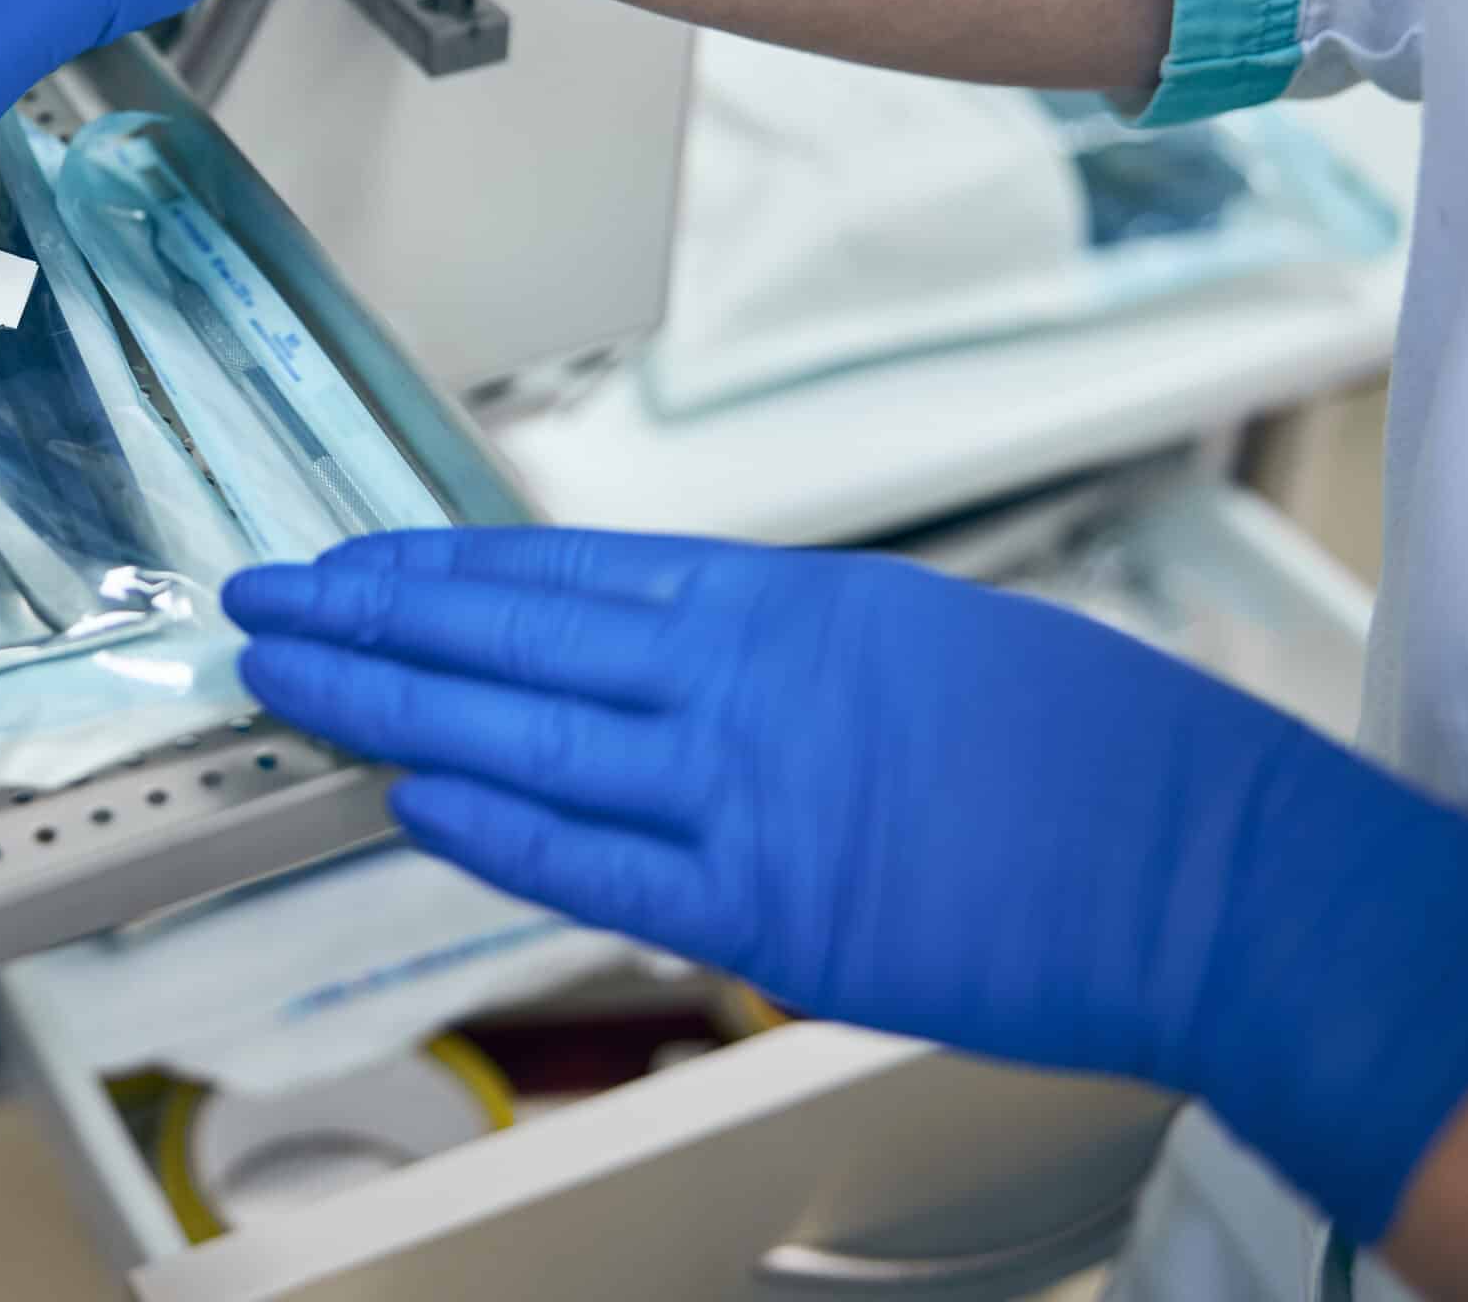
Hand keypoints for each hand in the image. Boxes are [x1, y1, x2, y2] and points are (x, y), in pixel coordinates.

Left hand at [226, 527, 1467, 1243]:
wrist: (1203, 860)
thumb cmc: (1086, 752)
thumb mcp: (907, 643)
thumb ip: (766, 655)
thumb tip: (652, 666)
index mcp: (779, 601)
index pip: (554, 571)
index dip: (432, 570)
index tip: (349, 564)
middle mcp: (742, 677)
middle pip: (506, 635)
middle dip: (368, 620)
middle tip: (264, 606)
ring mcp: (745, 789)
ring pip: (519, 731)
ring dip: (387, 705)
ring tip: (289, 687)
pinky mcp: (767, 903)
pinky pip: (589, 858)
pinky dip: (489, 828)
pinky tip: (405, 798)